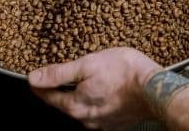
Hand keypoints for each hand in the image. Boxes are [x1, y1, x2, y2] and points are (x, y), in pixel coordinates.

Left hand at [28, 48, 160, 129]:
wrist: (155, 89)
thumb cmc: (125, 73)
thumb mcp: (87, 64)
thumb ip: (59, 73)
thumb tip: (34, 78)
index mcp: (75, 106)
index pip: (48, 97)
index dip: (39, 85)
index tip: (33, 77)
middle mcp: (86, 119)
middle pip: (64, 104)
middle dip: (59, 90)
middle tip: (57, 75)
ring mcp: (102, 123)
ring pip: (81, 108)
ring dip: (78, 95)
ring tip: (82, 78)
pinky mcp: (116, 122)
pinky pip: (97, 111)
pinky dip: (94, 99)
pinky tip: (102, 87)